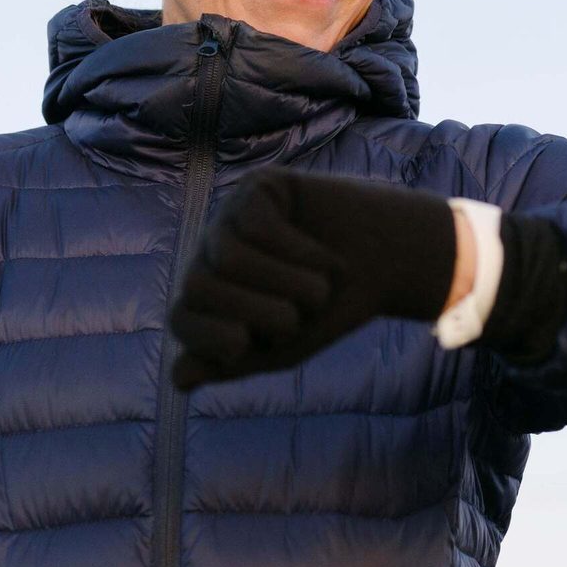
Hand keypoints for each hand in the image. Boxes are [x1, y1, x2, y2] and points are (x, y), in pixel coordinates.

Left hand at [167, 167, 457, 388]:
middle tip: (300, 317)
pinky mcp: (257, 187)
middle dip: (256, 313)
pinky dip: (302, 253)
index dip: (215, 340)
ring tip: (321, 290)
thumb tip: (179, 379)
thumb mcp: (280, 350)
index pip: (181, 319)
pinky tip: (328, 258)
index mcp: (207, 300)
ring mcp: (230, 218)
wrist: (387, 268)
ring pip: (230, 257)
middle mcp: (210, 256)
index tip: (255, 345)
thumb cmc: (329, 312)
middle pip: (197, 286)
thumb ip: (230, 364)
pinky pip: (259, 226)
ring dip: (286, 285)